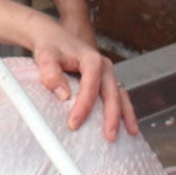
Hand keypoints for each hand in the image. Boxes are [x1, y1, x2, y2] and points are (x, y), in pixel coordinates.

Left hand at [26, 14, 138, 139]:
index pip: (90, 86)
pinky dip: (123, 111)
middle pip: (112, 93)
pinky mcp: (105, 81)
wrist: (53, 38)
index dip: (83, 107)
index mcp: (91, 59)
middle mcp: (104, 66)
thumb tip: (63, 95)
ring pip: (120, 95)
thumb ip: (51, 73)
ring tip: (129, 134)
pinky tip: (127, 126)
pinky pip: (118, 96)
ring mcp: (107, 74)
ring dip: (125, 115)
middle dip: (112, 116)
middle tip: (110, 136)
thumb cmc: (50, 46)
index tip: (74, 124)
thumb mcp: (45, 56)